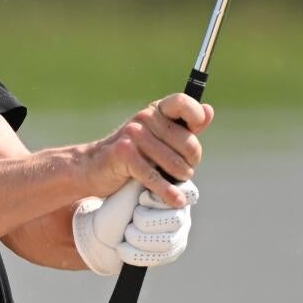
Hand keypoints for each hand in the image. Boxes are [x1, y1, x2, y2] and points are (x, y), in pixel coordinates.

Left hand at [73, 179, 199, 274]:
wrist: (101, 230)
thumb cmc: (117, 205)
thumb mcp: (131, 188)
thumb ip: (151, 178)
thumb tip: (165, 169)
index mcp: (177, 193)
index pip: (187, 194)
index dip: (160, 198)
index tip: (141, 198)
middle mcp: (182, 213)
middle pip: (175, 219)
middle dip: (144, 218)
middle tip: (132, 216)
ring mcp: (179, 235)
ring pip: (165, 240)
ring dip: (137, 236)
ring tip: (126, 231)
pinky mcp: (171, 253)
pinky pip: (158, 257)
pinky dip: (134, 252)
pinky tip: (123, 247)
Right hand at [80, 93, 212, 205]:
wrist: (94, 168)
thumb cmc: (133, 155)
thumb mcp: (159, 137)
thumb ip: (184, 126)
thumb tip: (208, 110)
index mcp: (156, 111)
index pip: (182, 102)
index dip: (195, 116)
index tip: (196, 131)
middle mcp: (144, 118)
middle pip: (188, 143)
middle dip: (191, 162)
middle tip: (183, 171)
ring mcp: (133, 134)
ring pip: (175, 163)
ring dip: (180, 178)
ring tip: (174, 182)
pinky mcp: (124, 154)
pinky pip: (154, 176)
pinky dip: (167, 192)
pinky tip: (175, 200)